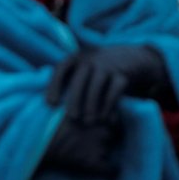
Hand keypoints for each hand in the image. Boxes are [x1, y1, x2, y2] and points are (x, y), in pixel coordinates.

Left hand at [41, 46, 172, 174]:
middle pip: (79, 80)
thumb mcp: (82, 68)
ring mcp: (107, 65)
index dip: (54, 85)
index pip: (60, 68)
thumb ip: (68, 79)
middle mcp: (90, 59)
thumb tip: (50, 103)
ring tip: (88, 122)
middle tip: (72, 118)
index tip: (51, 103)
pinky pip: (114, 91)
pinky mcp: (122, 75)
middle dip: (74, 99)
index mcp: (75, 58)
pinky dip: (108, 106)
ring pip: (96, 86)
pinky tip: (105, 118)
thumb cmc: (96, 69)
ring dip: (91, 106)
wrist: (129, 57)